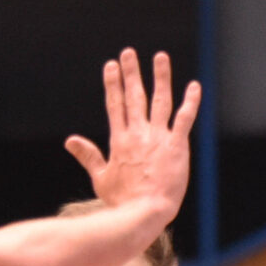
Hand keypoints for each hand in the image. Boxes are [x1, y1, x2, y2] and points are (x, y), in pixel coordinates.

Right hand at [64, 49, 200, 225]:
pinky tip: (194, 87)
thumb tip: (70, 141)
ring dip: (161, 77)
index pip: (115, 105)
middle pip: (134, 97)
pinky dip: (190, 102)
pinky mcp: (177, 146)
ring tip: (160, 57)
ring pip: (160, 101)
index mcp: (119, 140)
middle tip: (129, 52)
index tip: (111, 65)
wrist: (144, 212)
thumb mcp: (101, 178)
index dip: (113, 84)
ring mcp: (158, 138)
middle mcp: (138, 134)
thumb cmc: (122, 201)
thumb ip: (88, 156)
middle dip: (131, 73)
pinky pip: (185, 119)